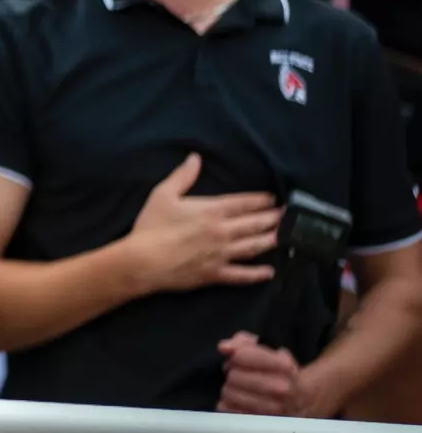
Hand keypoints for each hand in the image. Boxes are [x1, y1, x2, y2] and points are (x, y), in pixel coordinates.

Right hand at [128, 154, 280, 293]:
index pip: (243, 203)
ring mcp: (222, 254)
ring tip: (286, 236)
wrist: (144, 261)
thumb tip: (196, 158)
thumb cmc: (151, 226)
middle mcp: (222, 232)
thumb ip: (183, 176)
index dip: (260, 200)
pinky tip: (270, 272)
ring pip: (254, 246)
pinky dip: (257, 274)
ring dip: (271, 240)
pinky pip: (242, 275)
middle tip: (289, 216)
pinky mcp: (216, 274)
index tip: (273, 198)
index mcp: (211, 211)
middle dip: (274, 218)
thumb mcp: (163, 194)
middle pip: (254, 224)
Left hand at [217, 332, 308, 416]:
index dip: (235, 356)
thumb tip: (224, 348)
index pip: (242, 357)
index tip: (239, 358)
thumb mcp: (265, 348)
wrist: (301, 399)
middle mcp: (283, 389)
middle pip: (234, 376)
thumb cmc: (277, 370)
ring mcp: (274, 410)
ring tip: (240, 388)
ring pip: (229, 393)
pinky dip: (228, 404)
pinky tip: (238, 401)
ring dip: (230, 389)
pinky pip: (229, 411)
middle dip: (232, 372)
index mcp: (284, 366)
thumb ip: (242, 342)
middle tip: (239, 374)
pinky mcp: (263, 425)